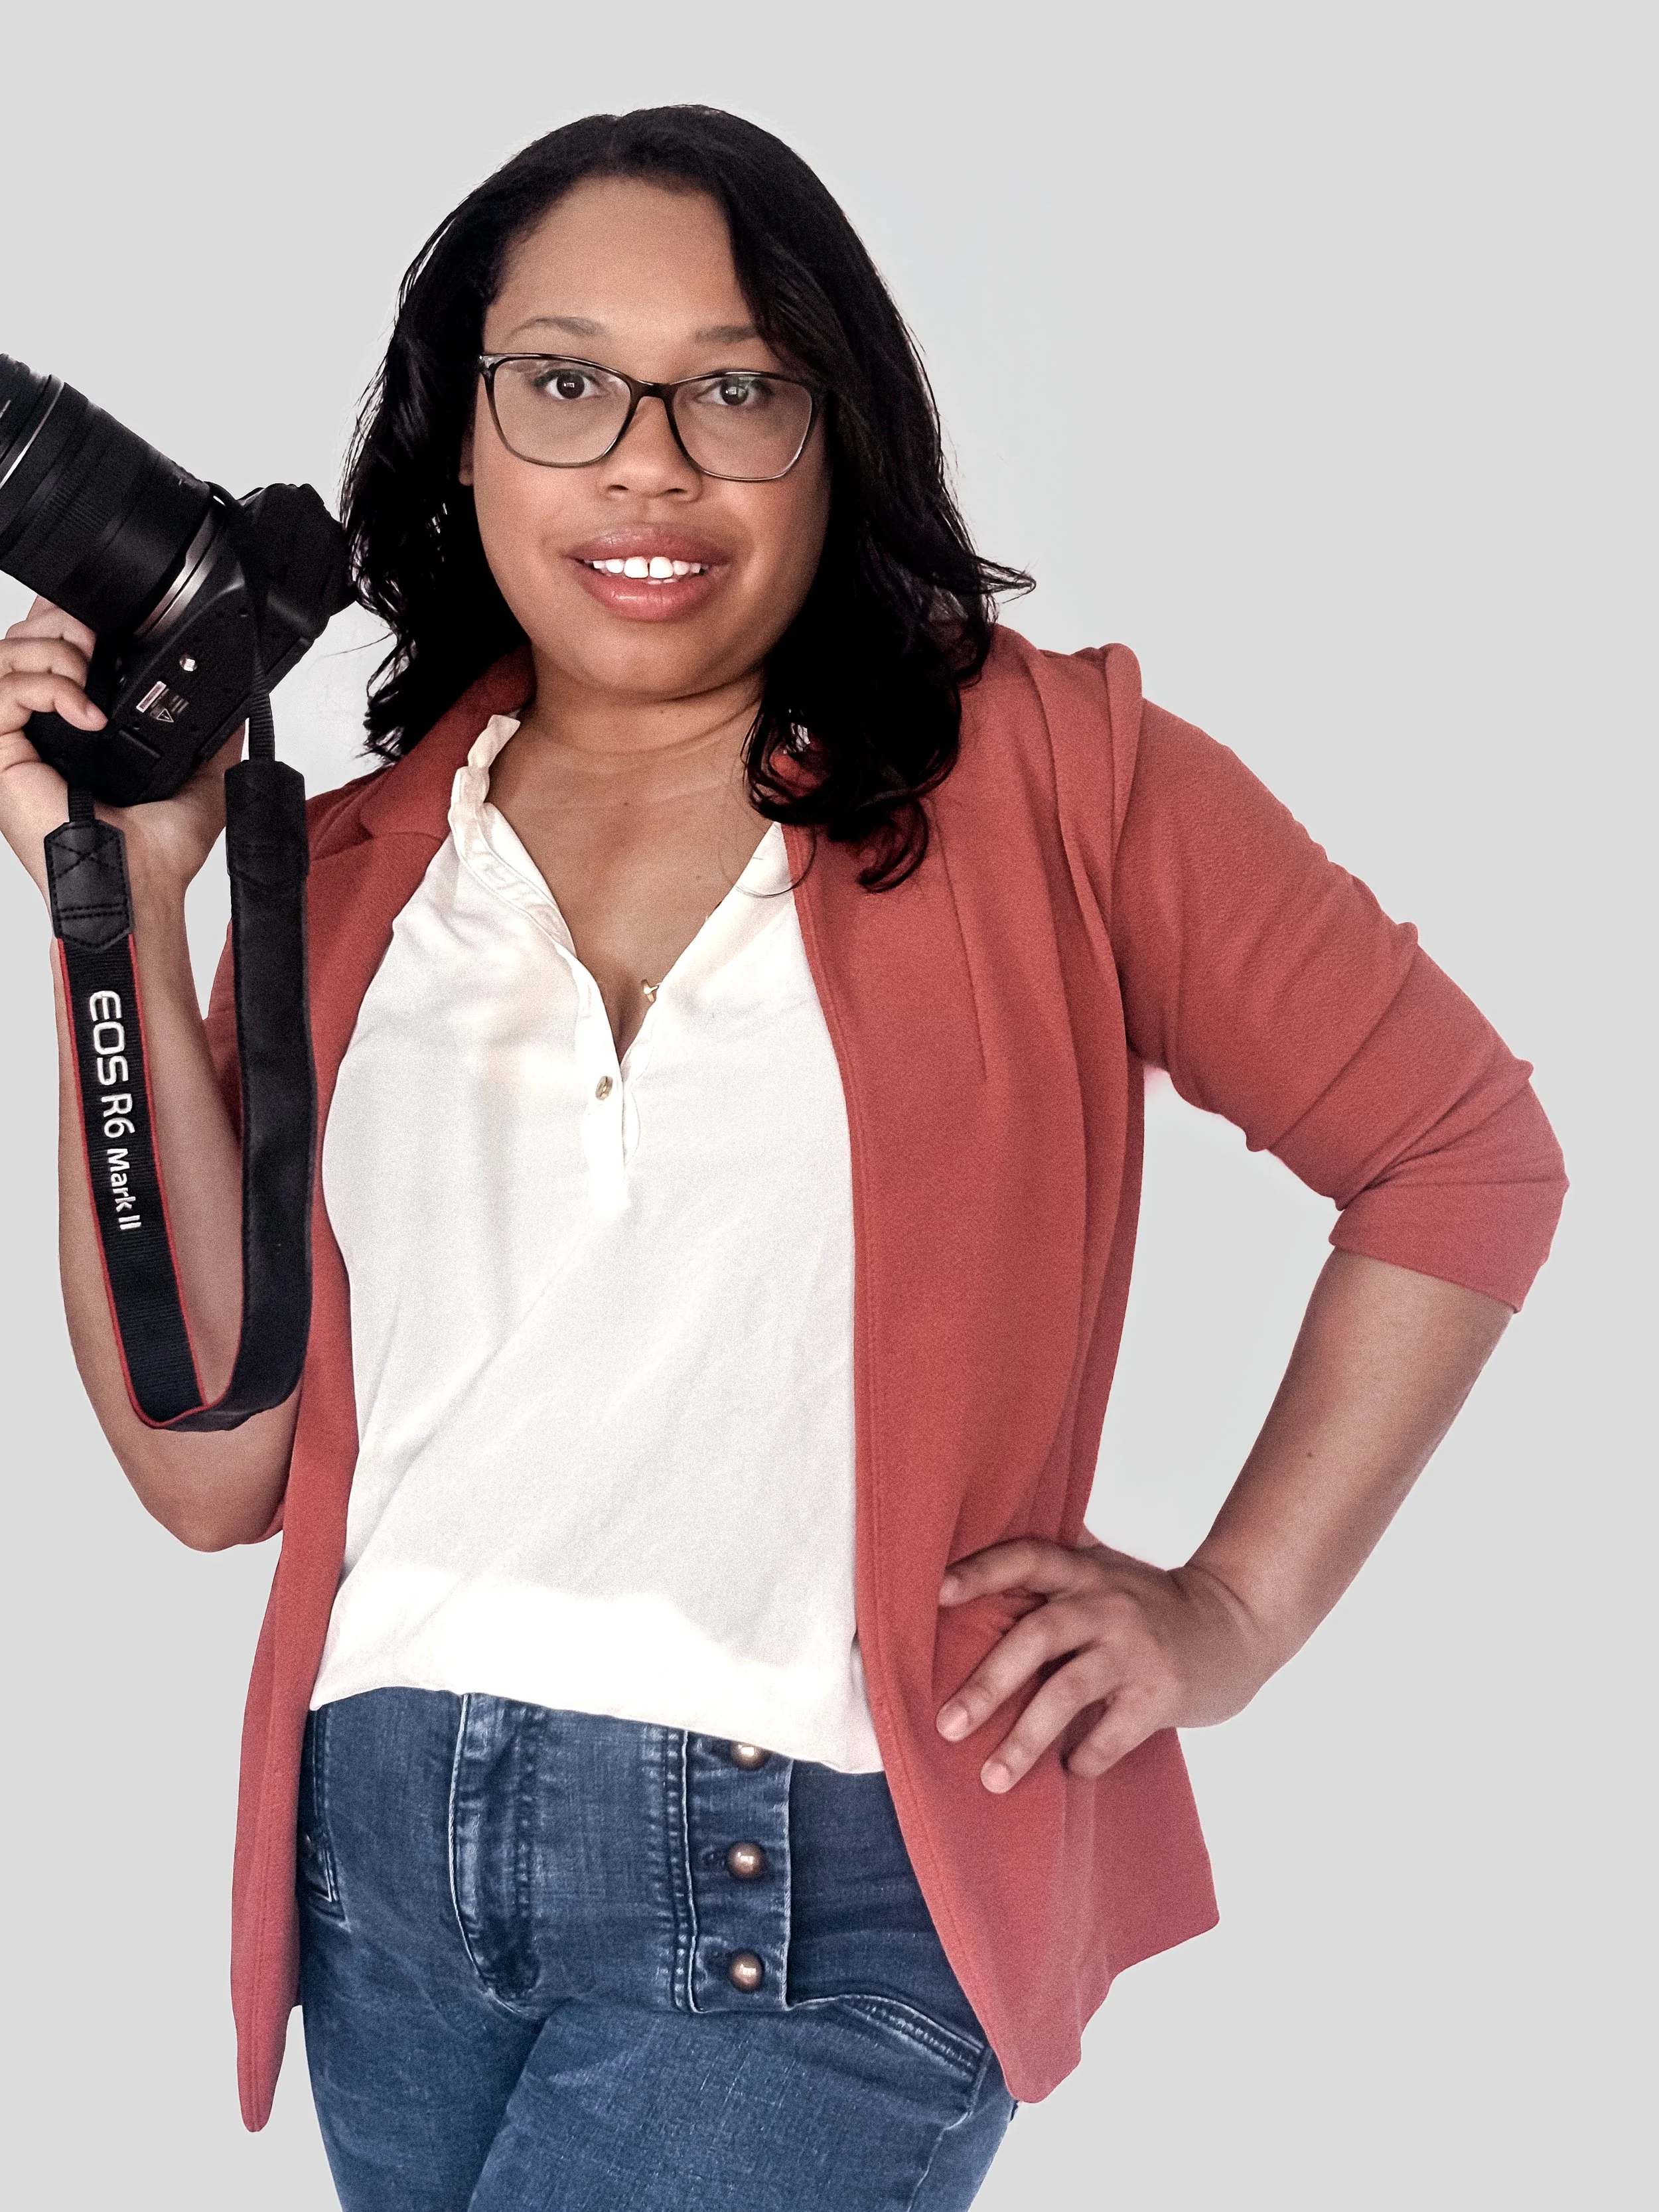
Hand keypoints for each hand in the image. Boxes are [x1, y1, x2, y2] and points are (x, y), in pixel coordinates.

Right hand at [0, 597, 241, 907]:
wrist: (141, 886)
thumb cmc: (157, 853)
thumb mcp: (199, 778)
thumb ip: (210, 737)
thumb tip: (233, 706)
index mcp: (67, 730)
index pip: (44, 652)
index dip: (63, 623)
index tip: (102, 622)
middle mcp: (33, 731)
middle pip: (18, 641)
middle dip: (59, 625)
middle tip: (98, 644)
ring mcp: (13, 742)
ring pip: (4, 657)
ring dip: (55, 651)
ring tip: (92, 678)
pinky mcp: (0, 757)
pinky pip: (2, 694)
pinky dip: (49, 689)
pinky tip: (88, 716)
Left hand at [935, 1537, 1270, 1791]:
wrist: (1236, 1622)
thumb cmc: (1150, 1607)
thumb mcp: (1104, 1574)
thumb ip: (1053, 1580)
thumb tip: (963, 1590)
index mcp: (1084, 1571)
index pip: (1026, 1558)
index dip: (981, 1572)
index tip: (936, 1594)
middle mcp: (1105, 1603)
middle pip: (1036, 1636)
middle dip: (987, 1684)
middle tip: (947, 1725)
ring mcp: (1134, 1649)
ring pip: (1067, 1692)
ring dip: (1025, 1739)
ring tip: (991, 1777)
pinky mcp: (1161, 1692)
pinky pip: (1111, 1733)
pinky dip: (1084, 1757)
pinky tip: (1069, 1768)